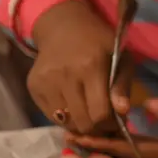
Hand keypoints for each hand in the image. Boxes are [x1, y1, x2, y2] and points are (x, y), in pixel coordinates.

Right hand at [28, 0, 132, 134]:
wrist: (63, 27)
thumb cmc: (99, 43)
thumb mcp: (121, 57)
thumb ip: (123, 86)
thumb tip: (123, 112)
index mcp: (91, 67)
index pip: (100, 113)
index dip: (111, 125)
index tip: (116, 122)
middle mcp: (65, 76)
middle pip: (83, 123)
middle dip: (97, 129)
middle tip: (103, 122)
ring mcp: (46, 82)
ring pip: (66, 124)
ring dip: (80, 125)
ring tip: (89, 115)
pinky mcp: (33, 87)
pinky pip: (51, 117)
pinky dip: (65, 118)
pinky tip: (73, 106)